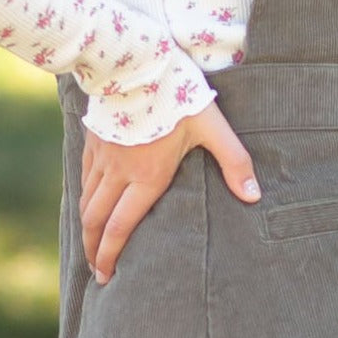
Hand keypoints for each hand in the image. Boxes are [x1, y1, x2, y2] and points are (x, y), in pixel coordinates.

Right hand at [80, 101, 259, 284]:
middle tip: (95, 270)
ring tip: (90, 243)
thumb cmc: (177, 94)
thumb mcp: (212, 126)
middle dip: (93, 250)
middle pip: (97, 220)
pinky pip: (84, 176)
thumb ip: (233, 161)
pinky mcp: (94, 138)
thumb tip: (254, 196)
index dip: (110, 255)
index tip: (106, 276)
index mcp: (147, 176)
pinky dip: (83, 196)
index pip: (122, 226)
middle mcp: (119, 171)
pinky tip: (87, 202)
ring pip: (87, 200)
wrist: (137, 61)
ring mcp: (103, 155)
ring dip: (86, 227)